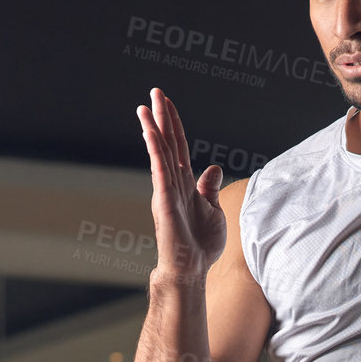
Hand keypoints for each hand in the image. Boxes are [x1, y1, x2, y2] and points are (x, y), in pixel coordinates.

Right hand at [136, 87, 226, 285]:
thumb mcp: (213, 211)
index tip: (167, 104)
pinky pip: (160, 170)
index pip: (180, 147)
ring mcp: (166, 191)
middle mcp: (173, 183)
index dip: (175, 125)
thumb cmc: (201, 246)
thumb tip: (214, 168)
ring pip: (160, 153)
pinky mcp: (164, 201)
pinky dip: (155, 151)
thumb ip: (209, 189)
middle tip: (155, 92)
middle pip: (168, 144)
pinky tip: (150, 132)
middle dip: (162, 117)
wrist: (191, 269)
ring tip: (146, 106)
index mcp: (185, 184)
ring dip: (154, 128)